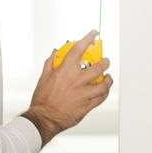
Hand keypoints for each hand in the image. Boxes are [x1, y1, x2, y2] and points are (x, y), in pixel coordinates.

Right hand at [22, 29, 112, 145]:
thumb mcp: (43, 78)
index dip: (88, 39)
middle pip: (98, 66)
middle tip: (105, 60)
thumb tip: (55, 52)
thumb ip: (50, 63)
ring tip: (108, 77)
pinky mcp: (86, 106)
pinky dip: (105, 92)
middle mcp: (76, 80)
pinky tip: (104, 90)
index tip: (94, 33)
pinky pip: (101, 97)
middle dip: (105, 61)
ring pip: (103, 84)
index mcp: (65, 71)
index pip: (78, 49)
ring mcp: (83, 93)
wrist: (43, 119)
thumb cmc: (42, 100)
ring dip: (108, 79)